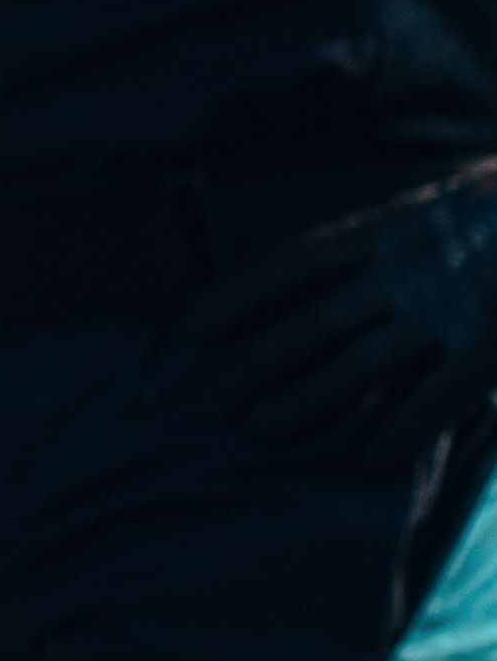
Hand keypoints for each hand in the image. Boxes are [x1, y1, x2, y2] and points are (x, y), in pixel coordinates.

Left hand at [171, 164, 496, 471]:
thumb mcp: (461, 202)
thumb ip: (409, 241)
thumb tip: (359, 271)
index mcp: (402, 225)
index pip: (301, 260)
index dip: (245, 291)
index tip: (194, 322)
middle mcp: (413, 265)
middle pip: (312, 321)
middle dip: (257, 362)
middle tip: (206, 403)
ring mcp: (453, 300)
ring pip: (360, 359)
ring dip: (306, 397)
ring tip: (260, 432)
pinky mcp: (493, 336)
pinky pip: (447, 387)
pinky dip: (411, 421)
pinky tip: (374, 458)